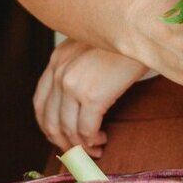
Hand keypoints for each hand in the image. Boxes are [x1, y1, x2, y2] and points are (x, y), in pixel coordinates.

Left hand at [34, 40, 150, 156]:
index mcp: (57, 59)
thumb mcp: (90, 47)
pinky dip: (92, 141)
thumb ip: (78, 68)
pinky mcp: (92, 96)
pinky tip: (101, 139)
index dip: (48, 126)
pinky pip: (86, 130)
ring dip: (80, 146)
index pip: (40, 102)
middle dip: (63, 142)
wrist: (142, 30)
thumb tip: (80, 101)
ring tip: (94, 149)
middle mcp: (59, 72)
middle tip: (76, 152)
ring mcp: (73, 85)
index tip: (61, 137)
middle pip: (50, 121)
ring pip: (68, 129)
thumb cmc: (123, 40)